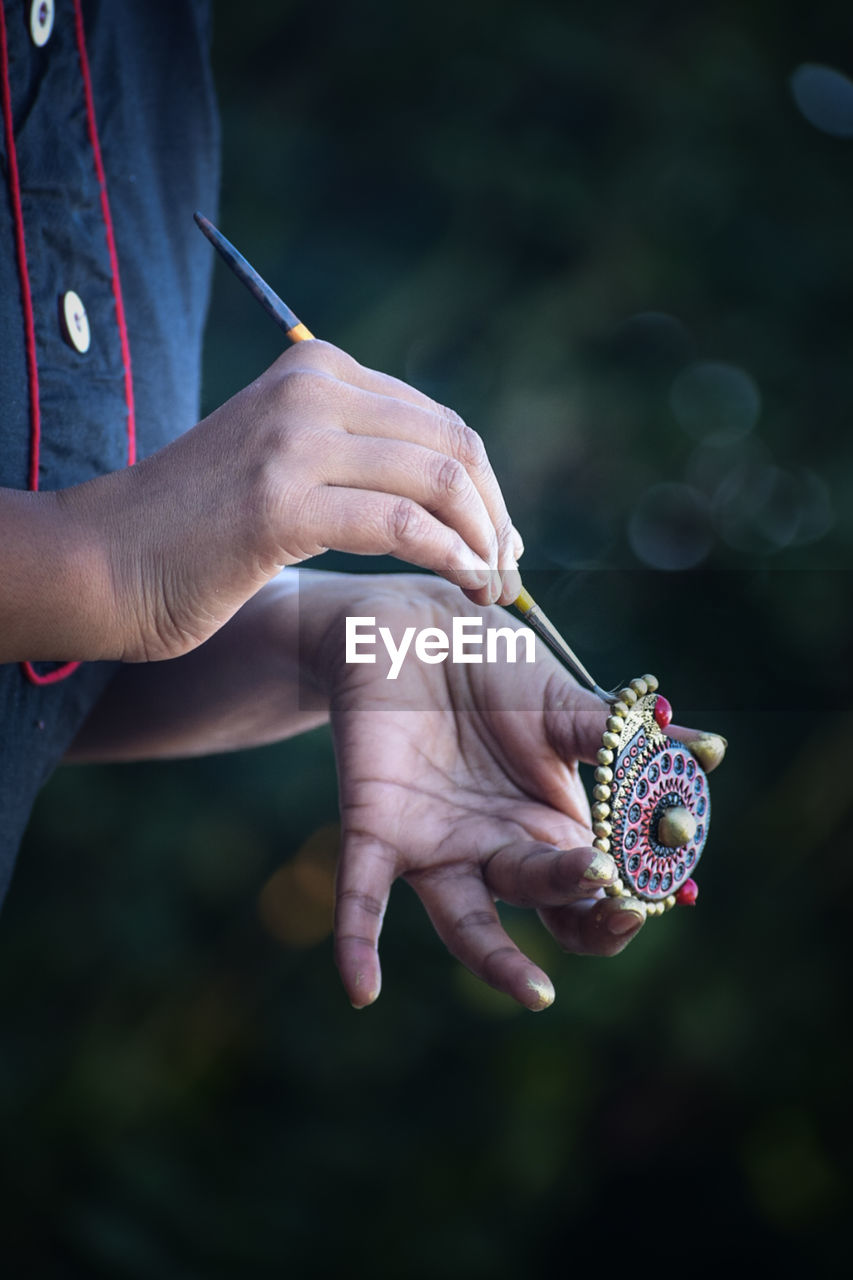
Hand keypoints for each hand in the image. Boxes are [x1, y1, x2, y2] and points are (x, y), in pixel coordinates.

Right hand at [64, 340, 521, 663]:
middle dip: (496, 517)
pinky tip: (464, 589)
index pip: (440, 421)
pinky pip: (402, 525)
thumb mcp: (286, 463)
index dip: (487, 488)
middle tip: (507, 575)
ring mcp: (294, 440)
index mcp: (319, 371)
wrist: (106, 561)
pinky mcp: (280, 502)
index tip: (500, 544)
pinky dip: (451, 559)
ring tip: (491, 593)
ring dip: (484, 544)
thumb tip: (458, 493)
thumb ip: (356, 455)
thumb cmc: (200, 530)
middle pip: (454, 445)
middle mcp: (312, 389)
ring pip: (440, 479)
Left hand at [319, 577, 726, 1009]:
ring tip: (537, 993)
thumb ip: (620, 737)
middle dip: (585, 903)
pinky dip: (359, 942)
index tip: (661, 891)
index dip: (627, 898)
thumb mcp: (562, 702)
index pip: (595, 888)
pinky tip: (361, 991)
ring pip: (467, 924)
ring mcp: (437, 847)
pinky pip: (362, 896)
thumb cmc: (491, 667)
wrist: (411, 628)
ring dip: (499, 962)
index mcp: (548, 825)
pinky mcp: (376, 830)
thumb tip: (709, 751)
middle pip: (546, 903)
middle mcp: (496, 850)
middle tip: (613, 892)